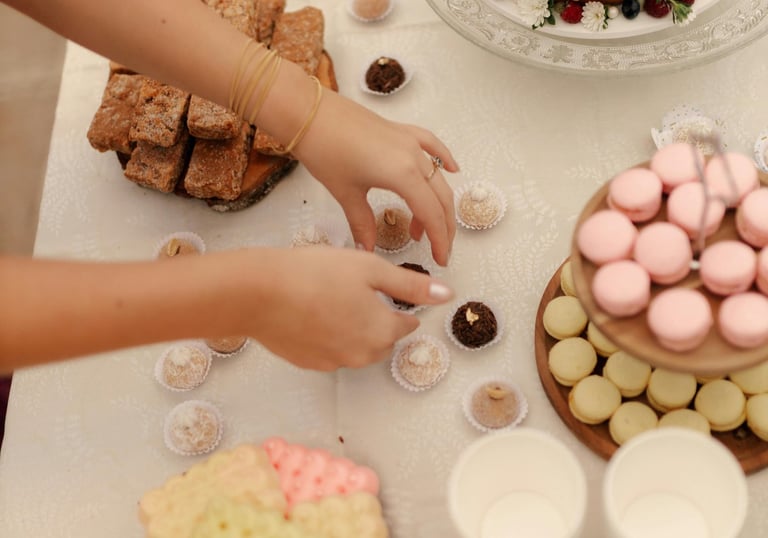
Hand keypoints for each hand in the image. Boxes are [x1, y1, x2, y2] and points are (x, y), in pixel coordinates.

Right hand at [244, 247, 453, 370]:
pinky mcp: (310, 364)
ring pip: (358, 347)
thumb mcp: (370, 269)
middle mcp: (363, 355)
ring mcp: (334, 363)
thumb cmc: (316, 273)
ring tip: (332, 299)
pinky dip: (330, 335)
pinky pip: (332, 351)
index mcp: (382, 331)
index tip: (384, 288)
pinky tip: (312, 313)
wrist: (259, 293)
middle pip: (383, 339)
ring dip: (354, 328)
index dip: (400, 304)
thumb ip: (411, 286)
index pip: (407, 324)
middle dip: (378, 318)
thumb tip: (448, 295)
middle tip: (354, 290)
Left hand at [293, 90, 458, 266]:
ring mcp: (409, 142)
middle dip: (443, 227)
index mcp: (402, 175)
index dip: (439, 240)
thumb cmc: (325, 151)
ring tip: (422, 228)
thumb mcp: (346, 193)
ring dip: (437, 204)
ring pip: (437, 177)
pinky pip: (432, 146)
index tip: (440, 259)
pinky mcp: (401, 132)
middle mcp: (413, 157)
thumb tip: (368, 249)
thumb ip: (362, 223)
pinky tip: (452, 169)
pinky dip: (443, 160)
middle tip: (439, 250)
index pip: (431, 214)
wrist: (310, 113)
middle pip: (440, 198)